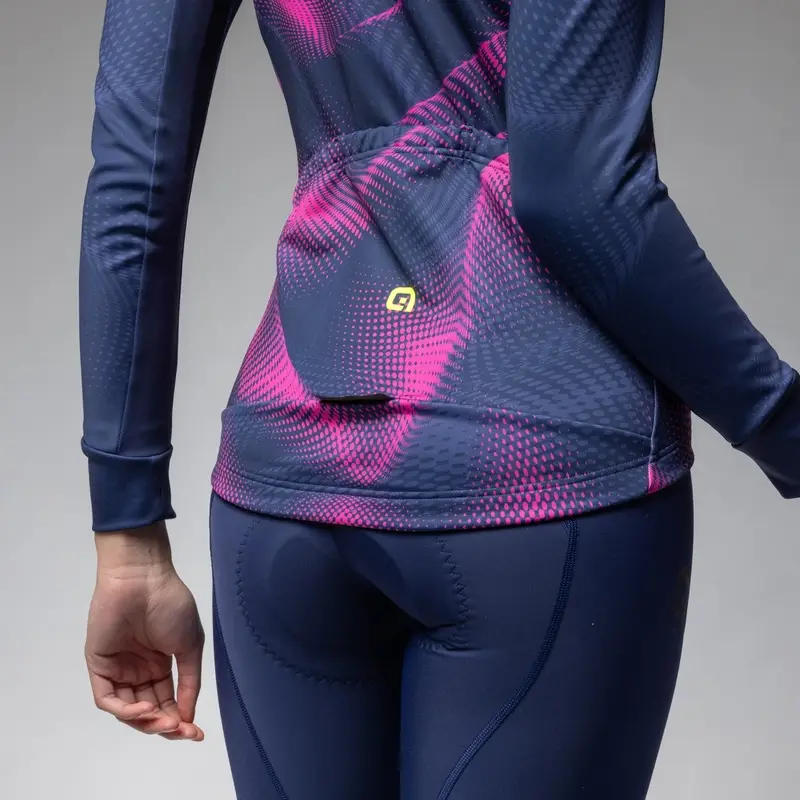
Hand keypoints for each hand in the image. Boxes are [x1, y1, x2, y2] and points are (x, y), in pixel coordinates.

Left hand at [85, 523, 204, 740]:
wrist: (143, 579)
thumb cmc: (170, 605)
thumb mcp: (190, 646)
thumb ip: (189, 681)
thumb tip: (189, 716)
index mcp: (161, 664)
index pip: (168, 701)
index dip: (181, 720)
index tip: (197, 733)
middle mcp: (139, 670)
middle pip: (149, 710)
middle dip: (166, 725)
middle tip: (182, 731)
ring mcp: (118, 669)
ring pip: (128, 710)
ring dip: (147, 721)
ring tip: (166, 721)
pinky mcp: (99, 666)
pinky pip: (109, 698)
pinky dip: (125, 710)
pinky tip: (145, 708)